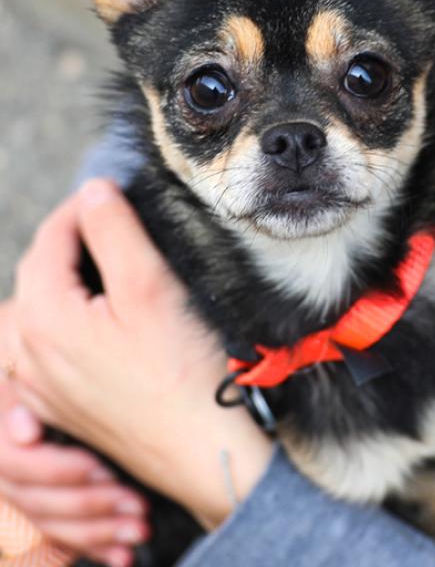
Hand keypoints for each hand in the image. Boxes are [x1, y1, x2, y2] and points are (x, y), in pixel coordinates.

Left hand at [3, 180, 271, 530]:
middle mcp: (28, 354)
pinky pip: (45, 349)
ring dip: (65, 280)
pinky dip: (65, 320)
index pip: (50, 239)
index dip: (79, 207)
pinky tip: (97, 319)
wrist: (201, 449)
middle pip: (39, 275)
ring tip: (104, 265)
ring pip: (38, 312)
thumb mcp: (151, 286)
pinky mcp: (61, 407)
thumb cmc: (182, 371)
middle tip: (110, 223)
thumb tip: (94, 190)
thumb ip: (115, 230)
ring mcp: (41, 387)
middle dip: (70, 241)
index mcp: (43, 317)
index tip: (110, 192)